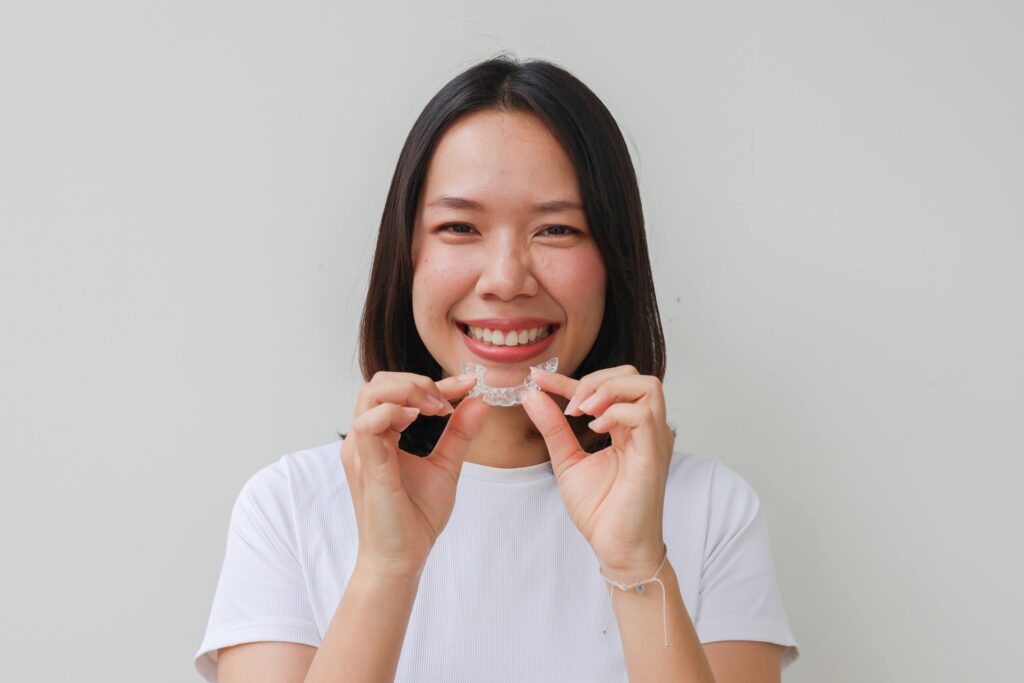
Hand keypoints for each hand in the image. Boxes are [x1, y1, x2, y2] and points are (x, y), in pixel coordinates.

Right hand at [341, 371, 489, 578]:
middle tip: (447, 399)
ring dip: (408, 391)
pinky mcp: (368, 466)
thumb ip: (459, 433)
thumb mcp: (445, 465)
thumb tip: (478, 401)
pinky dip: (394, 412)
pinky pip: (369, 424)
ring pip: (371, 394)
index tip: (468, 383)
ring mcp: (362, 451)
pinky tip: (418, 419)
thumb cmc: (416, 517)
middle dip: (417, 381)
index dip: (435, 382)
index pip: (399, 392)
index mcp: (380, 436)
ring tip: (437, 408)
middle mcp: (365, 439)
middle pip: (379, 383)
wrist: (402, 557)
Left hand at [522, 365, 673, 578]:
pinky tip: (595, 428)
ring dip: (608, 390)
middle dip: (596, 380)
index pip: (604, 387)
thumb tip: (532, 396)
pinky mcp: (653, 454)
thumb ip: (554, 427)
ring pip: (646, 386)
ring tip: (582, 412)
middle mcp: (646, 429)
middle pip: (634, 376)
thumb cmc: (601, 511)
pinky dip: (615, 413)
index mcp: (628, 428)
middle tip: (570, 405)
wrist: (616, 548)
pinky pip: (643, 415)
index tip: (537, 378)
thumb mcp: (568, 461)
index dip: (568, 378)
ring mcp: (653, 439)